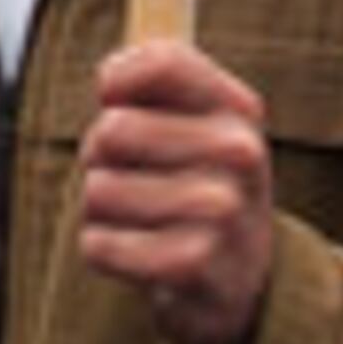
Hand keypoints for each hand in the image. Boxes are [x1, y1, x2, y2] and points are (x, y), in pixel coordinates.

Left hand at [76, 39, 273, 343]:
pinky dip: (103, 250)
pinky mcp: (193, 266)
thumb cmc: (198, 184)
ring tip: (136, 215)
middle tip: (127, 173)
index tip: (114, 100)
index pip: (162, 61)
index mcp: (238, 107)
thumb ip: (149, 80)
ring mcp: (222, 211)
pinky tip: (136, 252)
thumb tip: (109, 80)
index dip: (117, 79)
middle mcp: (240, 153)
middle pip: (113, 130)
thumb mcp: (193, 122)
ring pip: (99, 190)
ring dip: (100, 207)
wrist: (244, 282)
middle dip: (98, 155)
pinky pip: (99, 245)